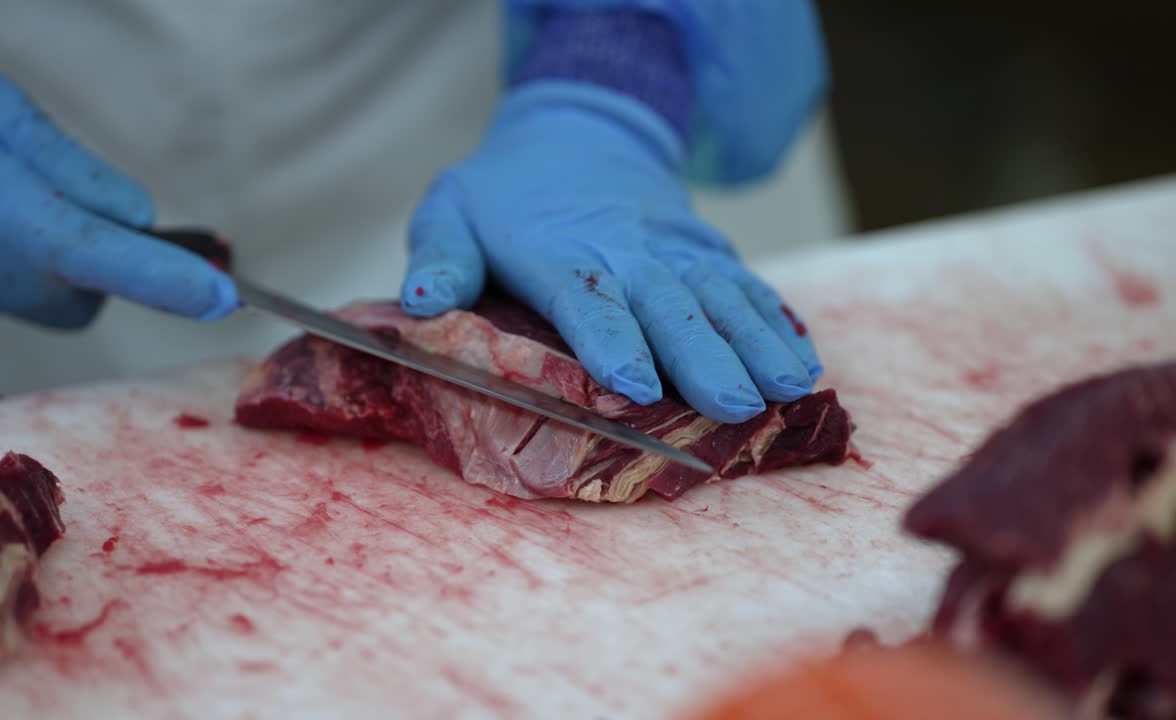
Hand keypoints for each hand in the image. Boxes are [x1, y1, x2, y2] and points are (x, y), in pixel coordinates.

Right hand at [0, 55, 236, 342]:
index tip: (222, 297)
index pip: (107, 260)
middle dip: (79, 266)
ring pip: (19, 299)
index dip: (169, 281)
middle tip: (36, 204)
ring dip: (10, 260)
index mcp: (4, 220)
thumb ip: (76, 174)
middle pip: (75, 300)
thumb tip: (137, 223)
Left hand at [400, 83, 822, 422]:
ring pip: (719, 294)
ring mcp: (673, 248)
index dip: (611, 341)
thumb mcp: (451, 211)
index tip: (634, 385)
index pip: (588, 298)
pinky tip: (802, 360)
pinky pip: (744, 282)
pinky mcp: (704, 248)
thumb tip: (419, 303)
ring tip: (790, 386)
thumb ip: (441, 258)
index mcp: (559, 251)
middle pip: (669, 303)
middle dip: (703, 355)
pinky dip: (775, 319)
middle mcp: (625, 249)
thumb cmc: (503, 194)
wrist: (578, 130)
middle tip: (735, 403)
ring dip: (756, 341)